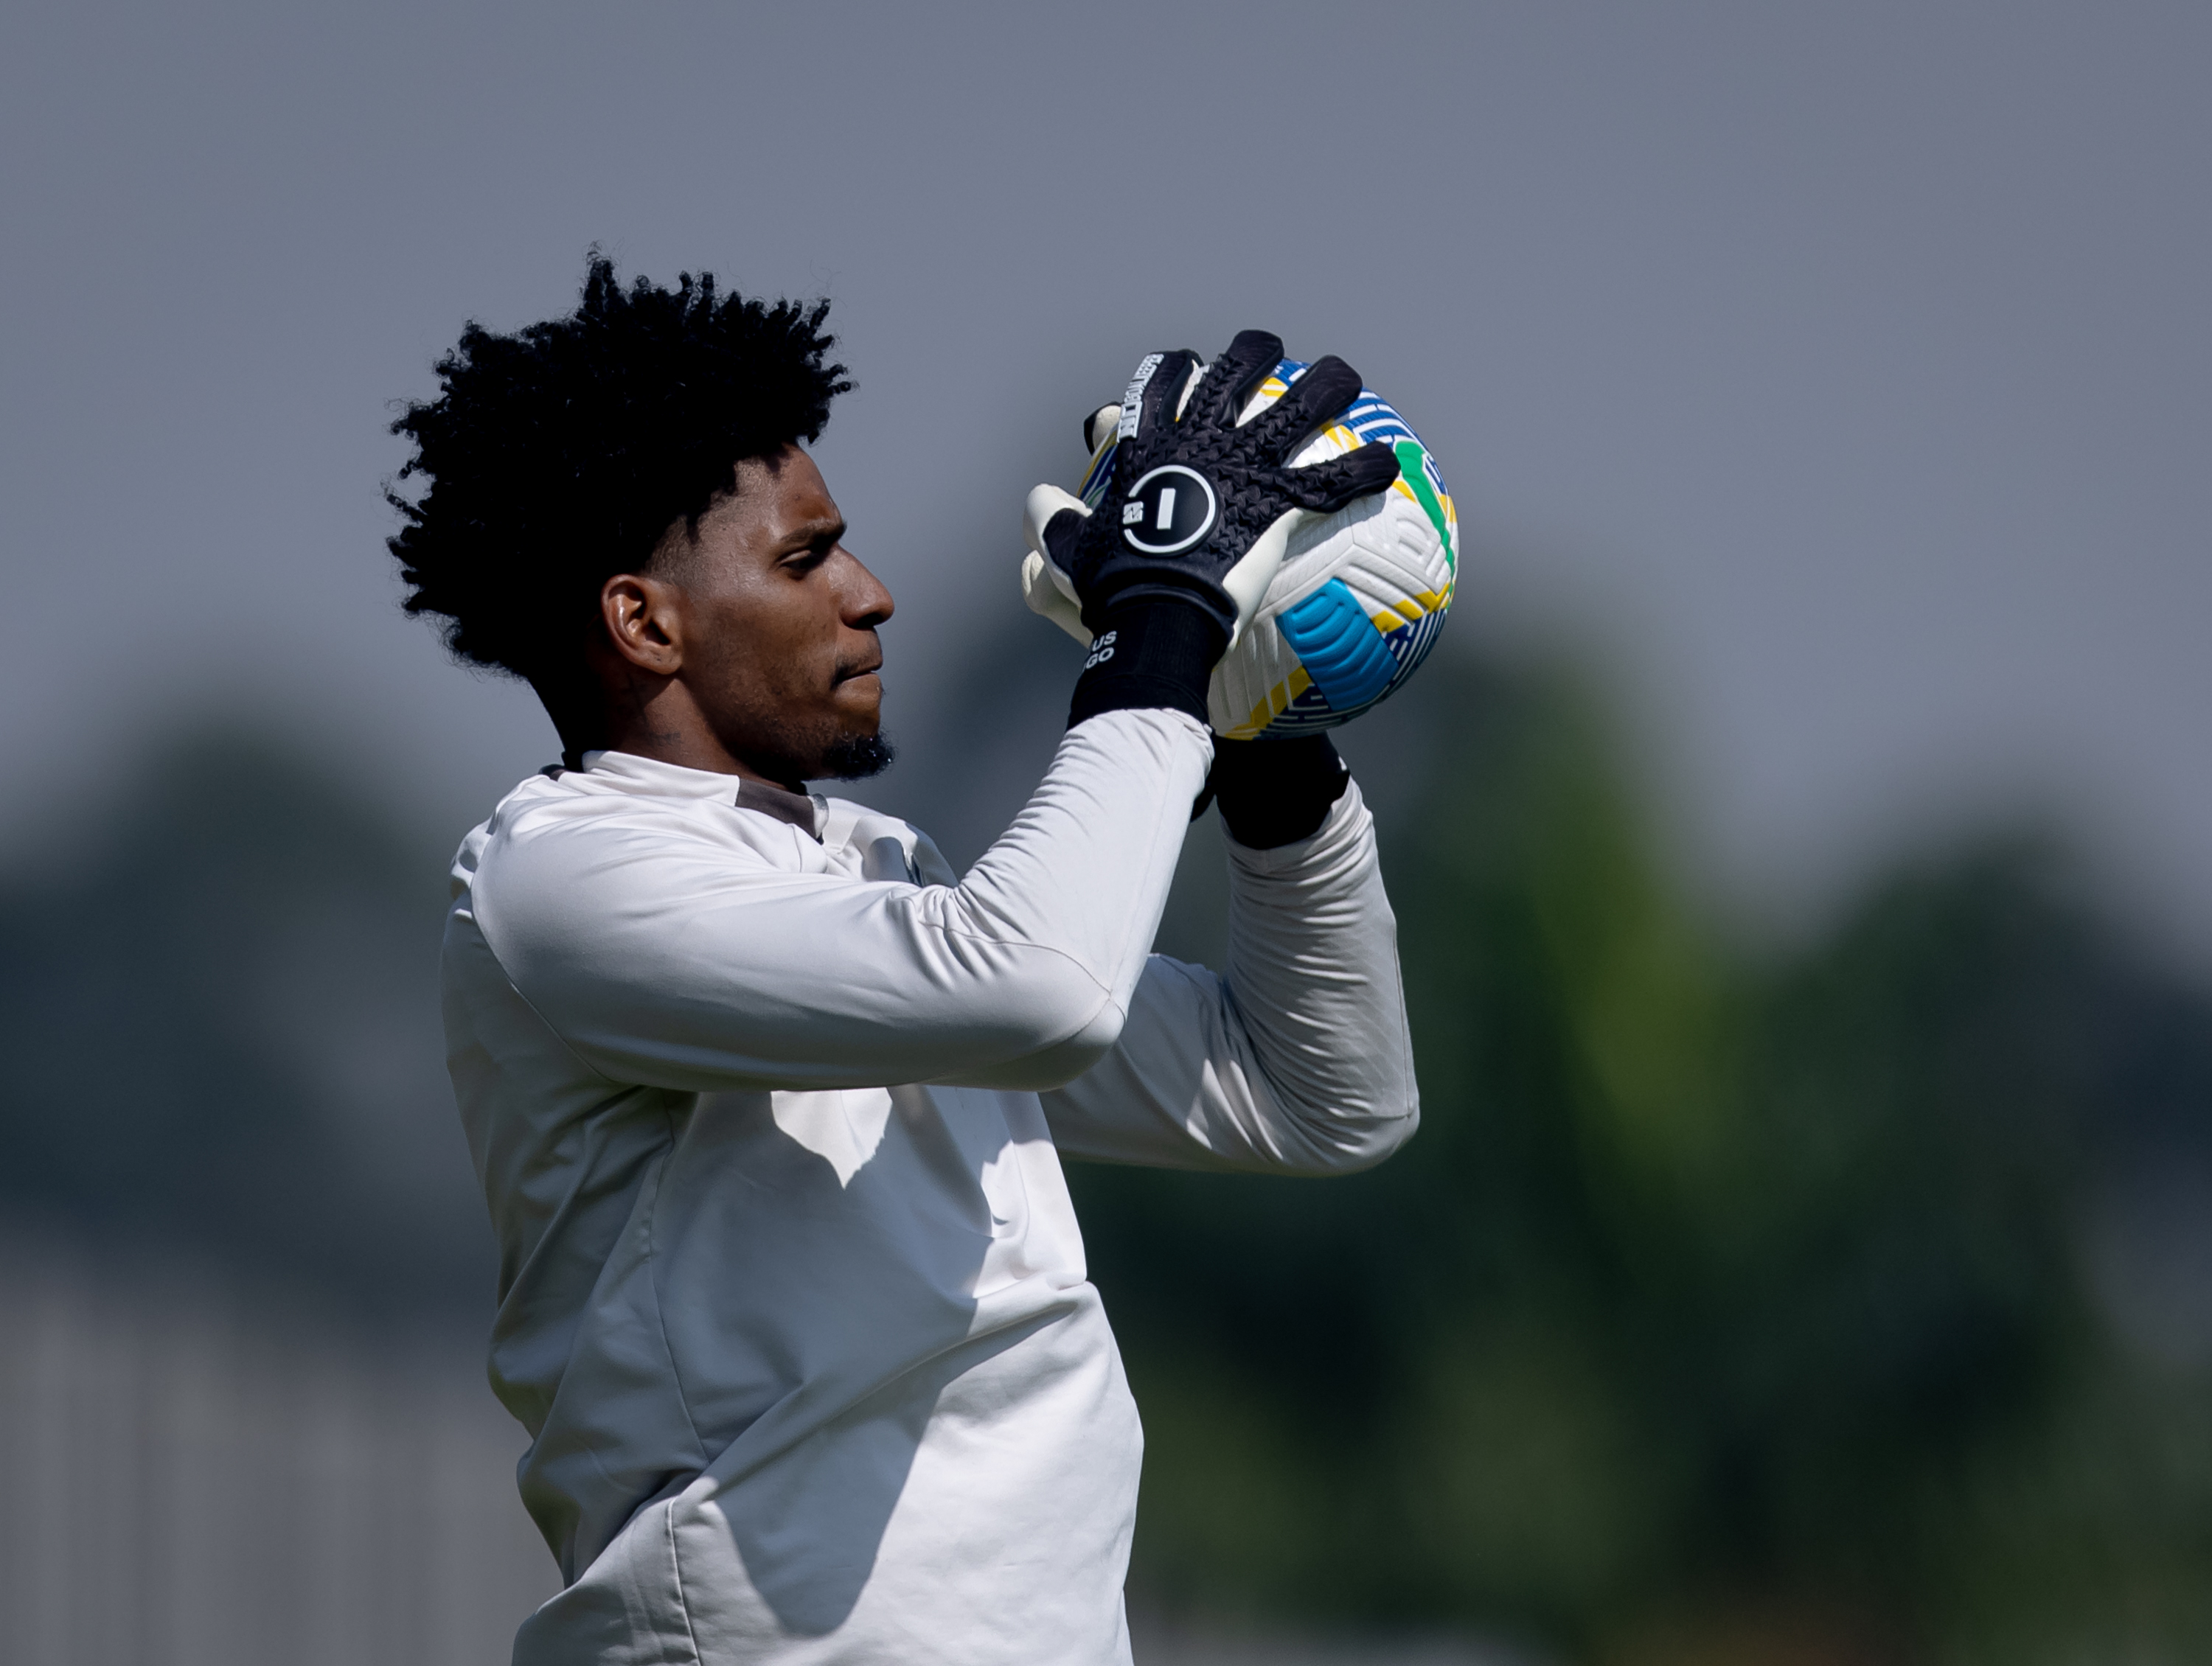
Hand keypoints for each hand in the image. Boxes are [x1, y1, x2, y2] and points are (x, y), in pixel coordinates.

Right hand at [1021, 330, 1400, 652]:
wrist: (1154, 615)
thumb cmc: (1108, 590)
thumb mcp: (1065, 551)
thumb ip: (1049, 519)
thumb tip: (1037, 499)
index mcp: (1149, 445)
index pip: (1158, 384)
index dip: (1174, 370)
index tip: (1189, 367)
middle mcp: (1200, 442)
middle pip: (1232, 373)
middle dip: (1253, 353)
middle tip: (1269, 349)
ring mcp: (1243, 468)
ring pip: (1294, 406)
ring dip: (1323, 387)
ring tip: (1344, 377)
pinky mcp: (1278, 504)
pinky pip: (1332, 480)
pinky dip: (1363, 471)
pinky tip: (1390, 464)